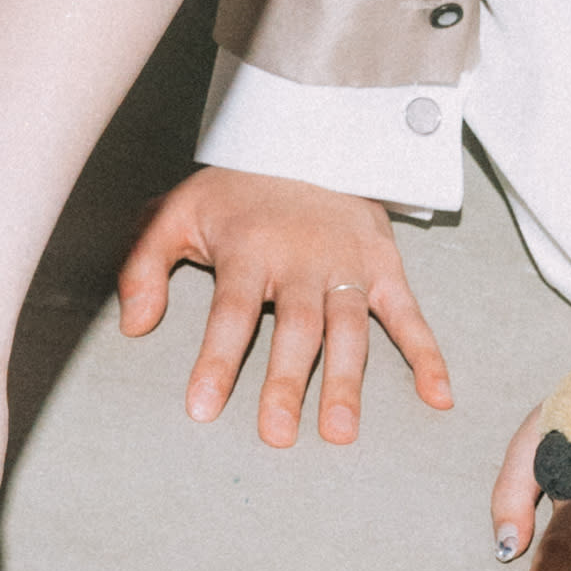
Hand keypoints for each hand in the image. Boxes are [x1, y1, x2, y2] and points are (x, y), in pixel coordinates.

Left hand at [115, 170, 453, 451]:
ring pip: (349, 329)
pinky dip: (426, 354)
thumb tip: (133, 325)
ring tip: (340, 432)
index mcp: (249, 249)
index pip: (230, 313)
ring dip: (346, 382)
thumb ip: (143, 264)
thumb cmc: (234, 190)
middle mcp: (301, 260)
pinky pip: (408, 314)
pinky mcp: (384, 265)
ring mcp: (347, 264)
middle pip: (295, 329)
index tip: (203, 409)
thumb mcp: (176, 211)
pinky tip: (436, 396)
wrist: (305, 134)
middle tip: (278, 436)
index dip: (216, 361)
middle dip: (286, 384)